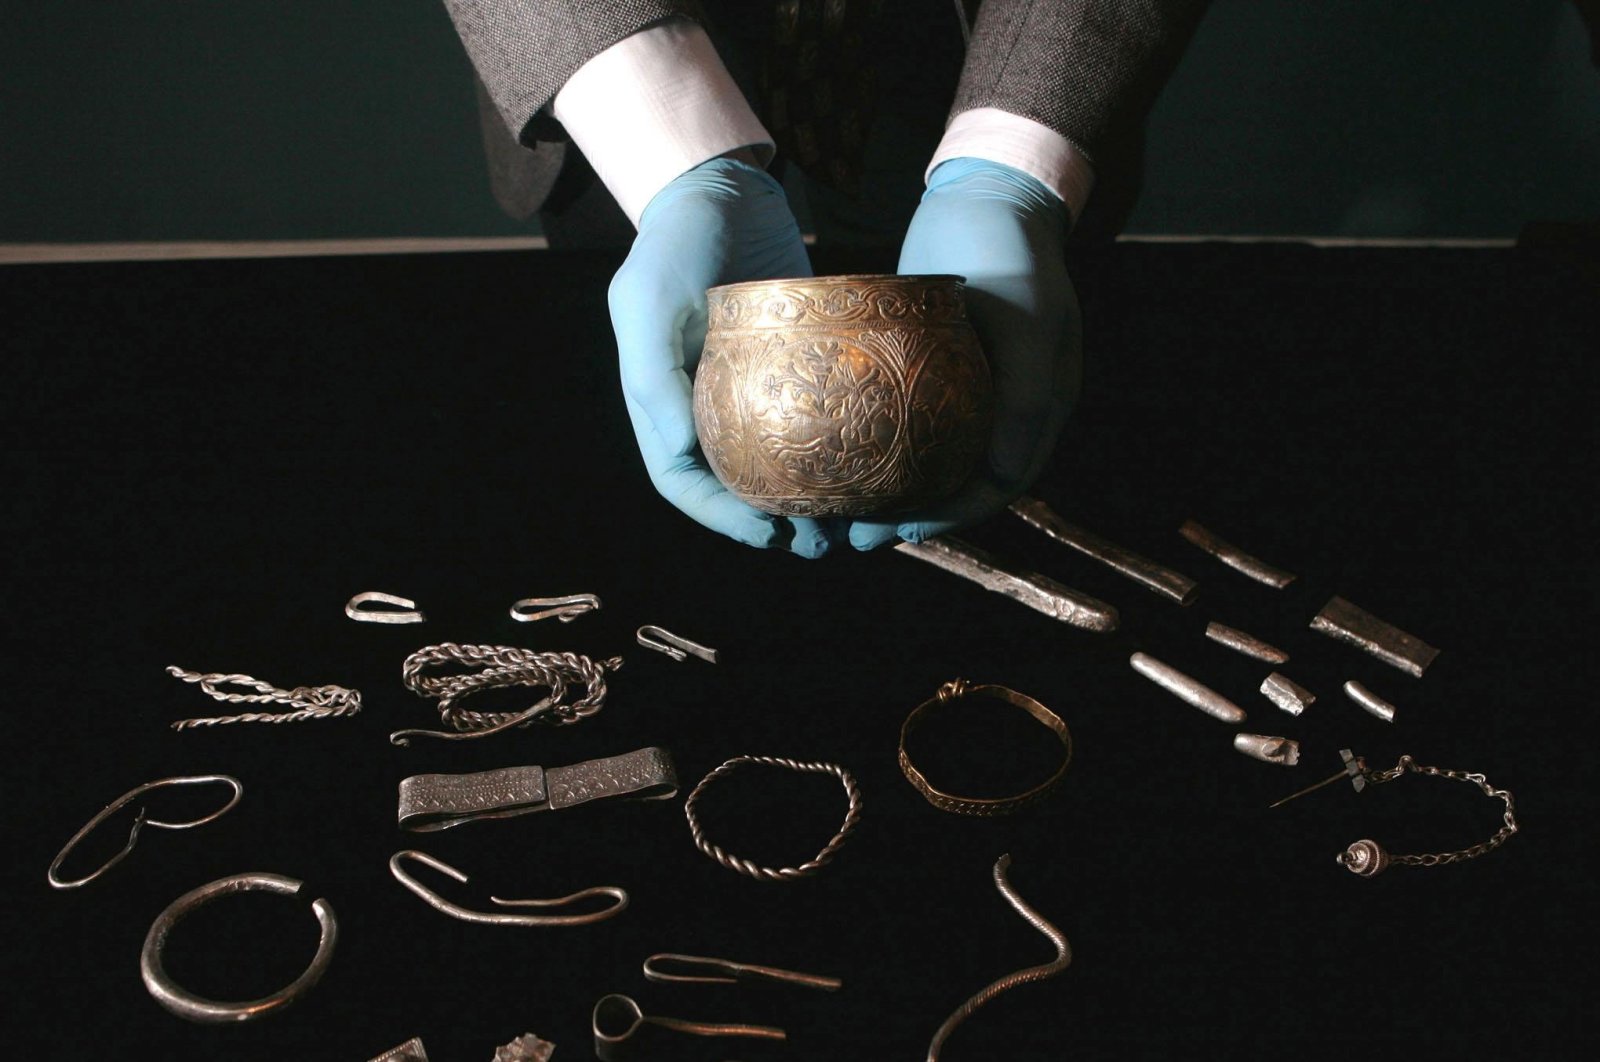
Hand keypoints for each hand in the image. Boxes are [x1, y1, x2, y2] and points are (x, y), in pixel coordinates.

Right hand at [608, 155, 836, 556]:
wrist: (719, 184)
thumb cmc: (676, 237)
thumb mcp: (650, 300)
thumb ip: (654, 376)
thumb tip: (682, 453)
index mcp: (661, 399)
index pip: (684, 481)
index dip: (721, 517)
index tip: (768, 534)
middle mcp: (701, 402)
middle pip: (733, 483)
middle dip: (772, 521)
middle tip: (820, 543)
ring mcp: (746, 386)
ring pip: (775, 460)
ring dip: (808, 496)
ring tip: (850, 522)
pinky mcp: (789, 363)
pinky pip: (810, 419)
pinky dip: (833, 450)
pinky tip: (869, 466)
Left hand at [847, 157, 1081, 549]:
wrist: (989, 190)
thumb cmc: (1011, 250)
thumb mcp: (1027, 320)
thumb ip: (1024, 398)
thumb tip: (1005, 475)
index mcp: (1039, 411)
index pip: (994, 486)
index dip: (950, 516)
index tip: (899, 528)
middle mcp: (1005, 411)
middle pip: (955, 483)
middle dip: (907, 515)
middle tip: (853, 536)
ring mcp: (969, 390)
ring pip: (927, 459)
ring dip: (886, 489)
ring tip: (837, 512)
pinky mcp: (933, 368)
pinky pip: (906, 421)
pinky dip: (878, 446)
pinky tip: (836, 457)